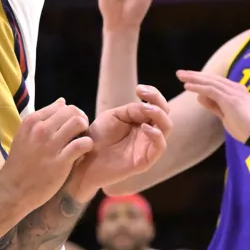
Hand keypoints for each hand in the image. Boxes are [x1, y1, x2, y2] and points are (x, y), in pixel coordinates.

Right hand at [0, 99, 93, 210]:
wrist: (12, 189)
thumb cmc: (20, 163)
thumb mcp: (25, 134)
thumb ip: (43, 118)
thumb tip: (61, 102)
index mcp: (32, 121)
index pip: (61, 106)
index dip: (71, 114)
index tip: (71, 126)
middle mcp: (41, 130)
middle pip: (72, 111)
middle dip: (81, 119)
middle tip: (80, 132)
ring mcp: (50, 145)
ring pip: (79, 123)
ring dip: (86, 130)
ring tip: (82, 140)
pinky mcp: (60, 162)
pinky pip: (82, 144)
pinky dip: (87, 145)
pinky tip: (83, 152)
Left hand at [66, 85, 171, 200]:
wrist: (83, 157)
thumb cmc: (97, 137)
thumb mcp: (113, 116)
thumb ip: (131, 110)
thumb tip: (148, 106)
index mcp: (141, 121)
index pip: (156, 105)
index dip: (153, 94)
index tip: (139, 89)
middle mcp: (148, 133)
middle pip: (165, 114)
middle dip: (158, 101)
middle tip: (144, 95)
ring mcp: (147, 146)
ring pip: (166, 129)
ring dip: (159, 115)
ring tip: (147, 108)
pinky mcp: (145, 161)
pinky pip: (160, 147)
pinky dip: (156, 135)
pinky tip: (144, 127)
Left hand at [177, 70, 249, 142]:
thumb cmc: (244, 128)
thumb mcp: (225, 115)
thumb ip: (214, 105)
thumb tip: (199, 96)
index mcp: (237, 91)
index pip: (215, 81)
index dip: (201, 78)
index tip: (187, 77)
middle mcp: (236, 88)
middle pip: (211, 78)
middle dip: (194, 75)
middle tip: (180, 72)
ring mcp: (234, 93)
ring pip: (210, 82)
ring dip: (193, 78)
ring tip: (180, 76)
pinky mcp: (230, 99)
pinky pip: (211, 90)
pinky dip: (198, 87)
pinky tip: (187, 86)